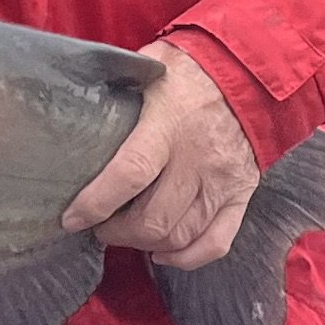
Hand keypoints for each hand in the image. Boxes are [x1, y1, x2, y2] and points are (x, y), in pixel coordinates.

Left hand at [60, 40, 261, 266]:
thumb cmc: (192, 67)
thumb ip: (117, 92)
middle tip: (100, 224)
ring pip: (180, 236)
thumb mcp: (148, 67)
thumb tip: (75, 108)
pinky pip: (216, 242)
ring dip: (146, 244)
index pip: (129, 175)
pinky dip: (187, 257)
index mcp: (170, 122)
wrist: (252, 70)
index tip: (72, 218)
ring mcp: (223, 181)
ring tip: (128, 233)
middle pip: (154, 219)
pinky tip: (163, 252)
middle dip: (117, 232)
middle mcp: (198, 158)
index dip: (95, 204)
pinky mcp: (241, 194)